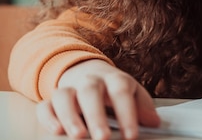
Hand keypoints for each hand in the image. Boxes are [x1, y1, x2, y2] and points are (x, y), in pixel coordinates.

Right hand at [35, 59, 159, 139]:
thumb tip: (155, 123)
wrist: (87, 71)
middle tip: (104, 138)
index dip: (127, 113)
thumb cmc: (114, 89)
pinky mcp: (52, 99)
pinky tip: (56, 132)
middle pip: (90, 92)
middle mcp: (90, 80)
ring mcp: (69, 88)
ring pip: (64, 96)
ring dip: (70, 117)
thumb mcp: (132, 92)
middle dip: (97, 116)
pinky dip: (48, 118)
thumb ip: (143, 107)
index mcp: (114, 78)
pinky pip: (45, 105)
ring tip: (79, 137)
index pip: (121, 91)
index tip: (132, 136)